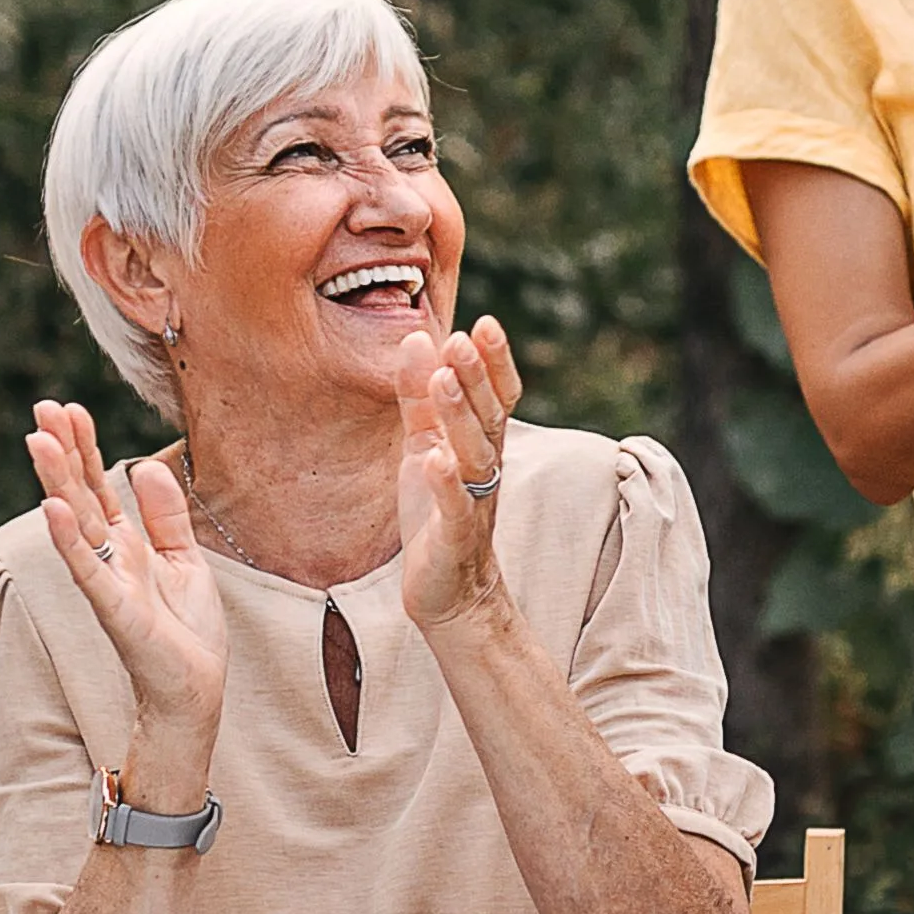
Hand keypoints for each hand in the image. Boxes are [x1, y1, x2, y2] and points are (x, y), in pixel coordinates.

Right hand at [27, 403, 232, 788]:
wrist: (195, 690)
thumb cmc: (187, 633)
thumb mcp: (186, 560)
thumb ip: (166, 516)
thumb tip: (148, 465)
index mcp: (128, 544)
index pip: (100, 485)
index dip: (86, 447)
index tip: (69, 408)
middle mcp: (111, 557)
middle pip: (81, 493)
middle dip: (63, 451)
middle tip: (41, 407)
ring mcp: (108, 581)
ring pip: (77, 522)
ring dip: (56, 481)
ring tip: (37, 439)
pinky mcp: (115, 609)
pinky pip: (88, 568)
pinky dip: (69, 538)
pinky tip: (54, 506)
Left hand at [391, 320, 525, 632]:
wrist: (450, 590)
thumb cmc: (438, 514)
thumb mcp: (423, 445)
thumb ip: (420, 396)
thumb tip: (417, 338)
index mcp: (480, 445)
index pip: (496, 396)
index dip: (493, 362)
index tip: (484, 323)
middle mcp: (485, 469)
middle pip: (488, 416)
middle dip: (476, 377)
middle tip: (462, 338)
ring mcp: (473, 502)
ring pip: (474, 453)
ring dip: (460, 415)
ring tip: (443, 379)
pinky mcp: (454, 536)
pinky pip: (455, 506)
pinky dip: (446, 482)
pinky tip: (434, 458)